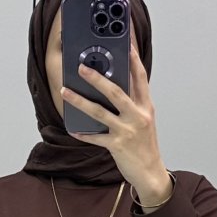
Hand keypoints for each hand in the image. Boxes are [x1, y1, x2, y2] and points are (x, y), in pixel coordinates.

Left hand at [61, 41, 170, 199]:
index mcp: (146, 107)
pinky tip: (73, 128)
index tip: (125, 44)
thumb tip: (112, 87)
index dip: (133, 59)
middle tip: (81, 68)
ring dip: (80, 101)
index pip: (140, 78)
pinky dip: (83, 133)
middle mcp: (138, 116)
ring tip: (65, 91)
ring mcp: (127, 131)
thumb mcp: (144, 120)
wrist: (151, 173)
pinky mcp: (117, 145)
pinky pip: (95, 137)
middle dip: (97, 78)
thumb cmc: (145, 145)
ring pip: (100, 112)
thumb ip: (132, 103)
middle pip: (116, 92)